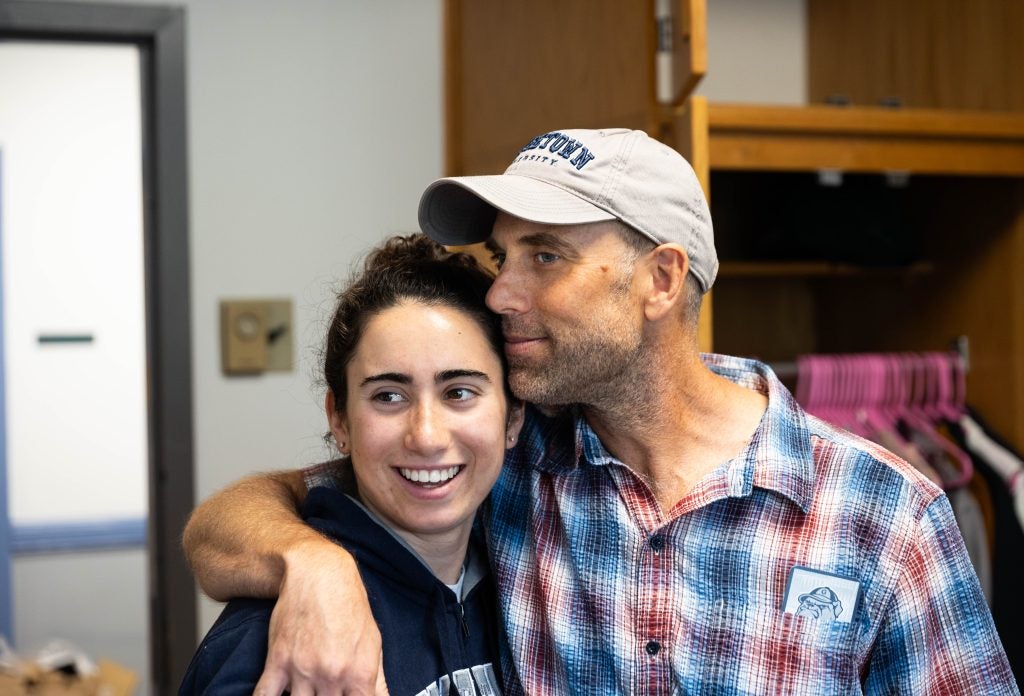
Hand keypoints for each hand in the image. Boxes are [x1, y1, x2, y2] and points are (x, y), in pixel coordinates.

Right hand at [253, 540, 387, 694]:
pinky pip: (265, 695)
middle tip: (326, 692)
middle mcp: (333, 675)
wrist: (320, 575)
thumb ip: (377, 678)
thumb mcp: (373, 641)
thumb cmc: (348, 605)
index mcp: (360, 673)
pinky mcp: (278, 661)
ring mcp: (304, 670)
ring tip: (308, 690)